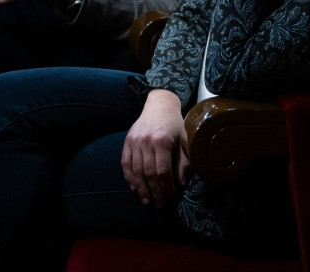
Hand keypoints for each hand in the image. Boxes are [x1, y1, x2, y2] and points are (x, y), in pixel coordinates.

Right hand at [121, 89, 189, 206]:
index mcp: (162, 141)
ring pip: (135, 171)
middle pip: (148, 174)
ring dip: (141, 188)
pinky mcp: (127, 141)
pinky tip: (134, 188)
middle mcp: (146, 142)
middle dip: (155, 192)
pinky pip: (125, 163)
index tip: (170, 198)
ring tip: (147, 200)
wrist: (159, 105)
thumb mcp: (184, 141)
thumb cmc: (175, 124)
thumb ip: (183, 163)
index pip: (163, 171)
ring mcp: (134, 141)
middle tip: (160, 205)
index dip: (166, 187)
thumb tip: (180, 184)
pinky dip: (129, 177)